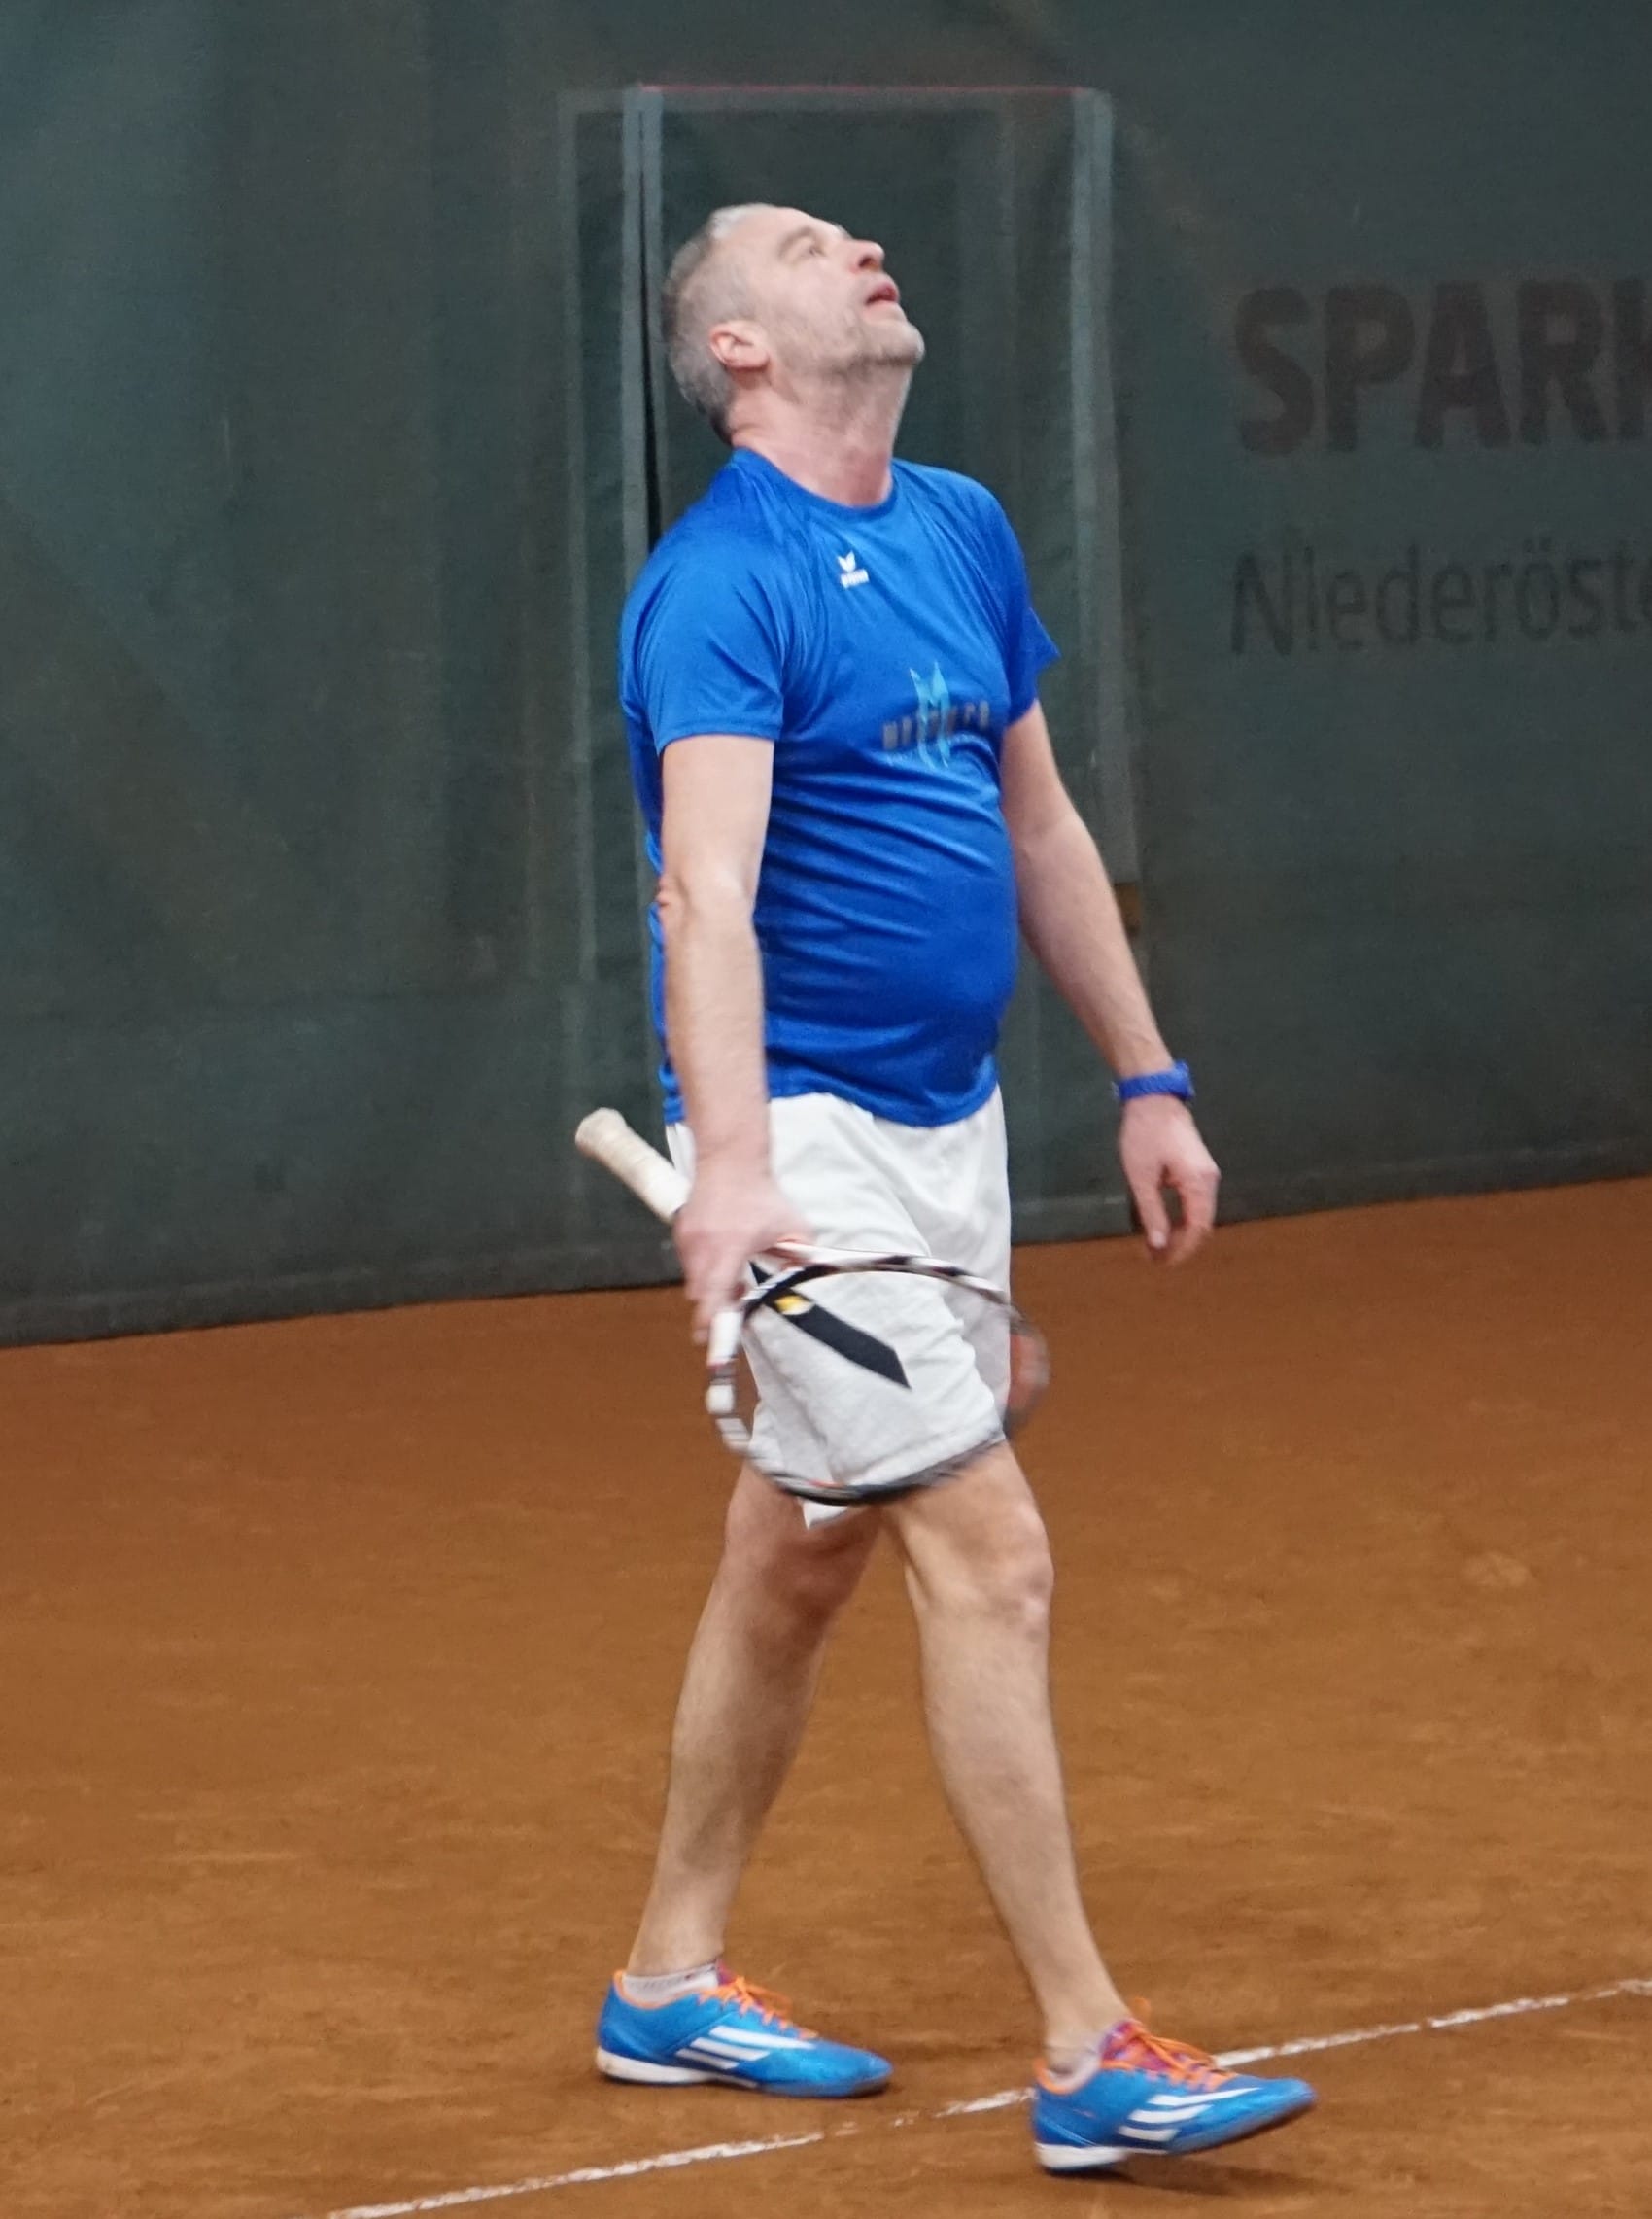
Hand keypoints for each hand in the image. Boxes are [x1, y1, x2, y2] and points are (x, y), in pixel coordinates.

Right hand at [674, 1162, 813, 1343]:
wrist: (730, 1160)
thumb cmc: (760, 1193)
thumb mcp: (791, 1227)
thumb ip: (799, 1259)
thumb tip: (801, 1285)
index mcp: (729, 1247)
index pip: (715, 1293)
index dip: (712, 1321)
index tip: (710, 1341)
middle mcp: (702, 1246)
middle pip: (701, 1296)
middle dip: (716, 1310)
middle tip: (737, 1308)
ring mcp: (688, 1240)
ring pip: (694, 1282)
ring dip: (711, 1289)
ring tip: (735, 1277)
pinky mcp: (681, 1234)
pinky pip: (690, 1265)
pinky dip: (704, 1271)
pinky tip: (723, 1258)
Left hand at [1118, 1096, 1219, 1264]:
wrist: (1153, 1097)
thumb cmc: (1144, 1134)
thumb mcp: (1141, 1176)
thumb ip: (1152, 1212)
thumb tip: (1160, 1245)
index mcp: (1199, 1183)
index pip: (1198, 1228)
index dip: (1182, 1250)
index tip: (1161, 1263)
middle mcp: (1210, 1180)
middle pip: (1202, 1224)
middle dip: (1181, 1245)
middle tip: (1154, 1259)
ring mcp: (1206, 1173)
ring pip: (1200, 1214)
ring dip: (1181, 1233)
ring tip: (1156, 1247)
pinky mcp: (1198, 1168)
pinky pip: (1195, 1202)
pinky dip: (1182, 1218)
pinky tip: (1164, 1225)